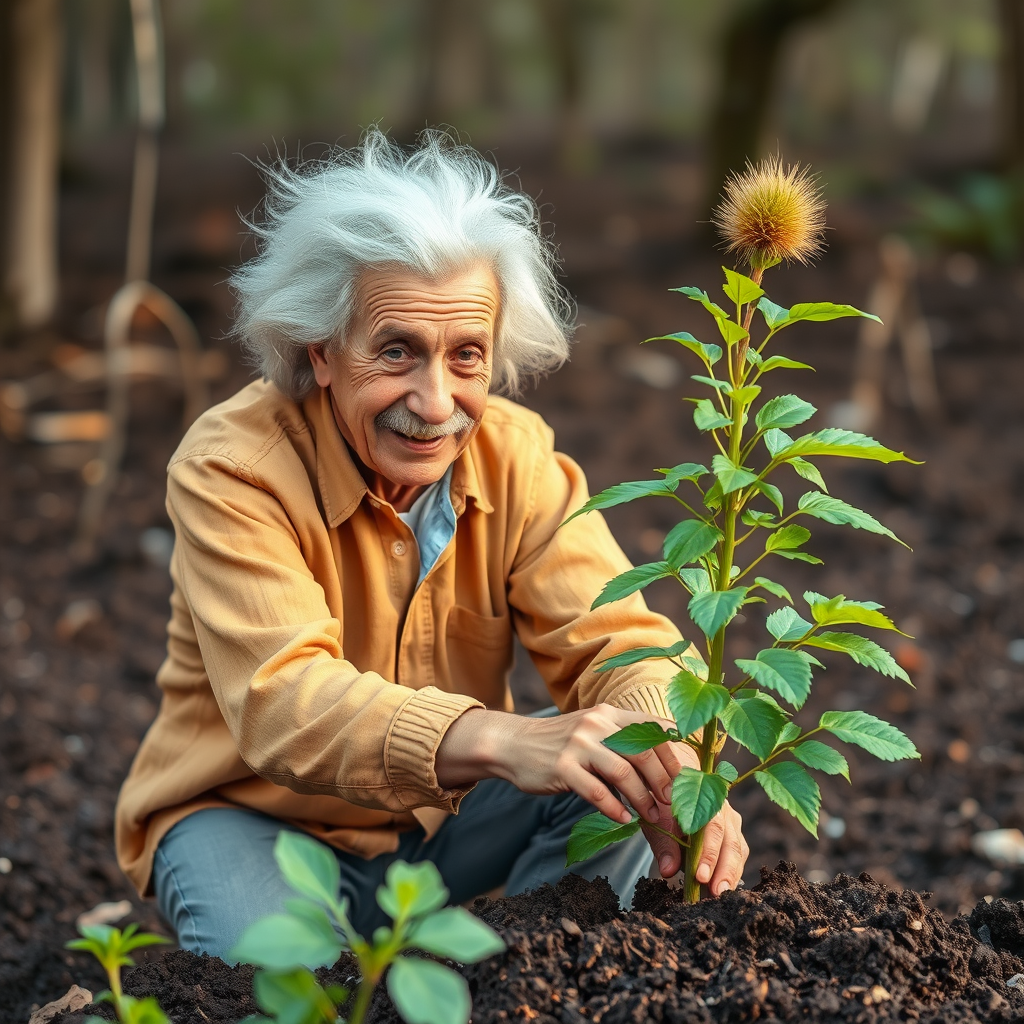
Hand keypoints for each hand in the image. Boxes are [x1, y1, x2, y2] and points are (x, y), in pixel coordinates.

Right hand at [436, 705, 748, 891]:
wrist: (512, 743)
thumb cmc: (561, 745)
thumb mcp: (593, 732)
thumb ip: (623, 742)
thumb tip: (664, 768)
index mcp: (610, 714)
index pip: (655, 730)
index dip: (676, 757)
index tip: (689, 784)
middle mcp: (598, 723)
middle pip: (645, 753)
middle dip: (665, 784)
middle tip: (675, 808)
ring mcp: (579, 744)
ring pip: (624, 773)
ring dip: (644, 800)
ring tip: (652, 820)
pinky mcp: (563, 767)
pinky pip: (597, 792)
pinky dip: (615, 809)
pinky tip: (623, 821)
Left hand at [639, 785, 747, 894]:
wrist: (675, 786)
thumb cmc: (665, 804)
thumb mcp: (657, 820)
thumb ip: (664, 845)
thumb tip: (668, 871)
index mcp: (705, 801)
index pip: (711, 829)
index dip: (708, 854)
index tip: (700, 877)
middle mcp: (723, 810)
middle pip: (730, 842)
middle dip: (724, 870)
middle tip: (717, 892)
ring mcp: (732, 822)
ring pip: (737, 849)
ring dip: (731, 874)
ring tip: (722, 895)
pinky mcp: (734, 834)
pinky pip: (738, 854)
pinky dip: (733, 872)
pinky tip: (726, 888)